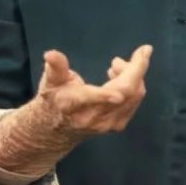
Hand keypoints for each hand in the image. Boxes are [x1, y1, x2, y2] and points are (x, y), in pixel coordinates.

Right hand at [34, 45, 150, 139]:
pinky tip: (119, 77)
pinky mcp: (118, 125)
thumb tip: (50, 54)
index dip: (106, 89)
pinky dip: (134, 84)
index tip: (119, 72)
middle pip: (124, 93)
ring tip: (116, 65)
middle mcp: (92, 117)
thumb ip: (55, 67)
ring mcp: (107, 123)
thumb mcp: (50, 81)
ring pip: (134, 95)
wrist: (58, 130)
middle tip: (128, 54)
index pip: (91, 98)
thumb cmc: (55, 100)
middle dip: (134, 69)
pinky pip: (135, 101)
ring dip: (133, 75)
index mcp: (72, 104)